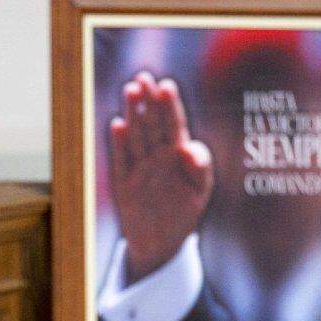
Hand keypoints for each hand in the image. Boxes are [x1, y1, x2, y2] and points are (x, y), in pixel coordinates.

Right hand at [110, 71, 212, 282]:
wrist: (163, 243)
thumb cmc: (184, 211)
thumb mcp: (201, 190)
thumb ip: (201, 166)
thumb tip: (189, 149)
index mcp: (177, 153)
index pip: (173, 124)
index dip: (170, 105)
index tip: (166, 85)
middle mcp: (156, 156)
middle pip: (152, 123)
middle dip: (148, 100)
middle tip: (144, 77)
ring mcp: (139, 168)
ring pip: (136, 136)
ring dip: (133, 113)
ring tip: (131, 90)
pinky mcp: (125, 184)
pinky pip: (122, 161)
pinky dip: (120, 143)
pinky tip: (119, 124)